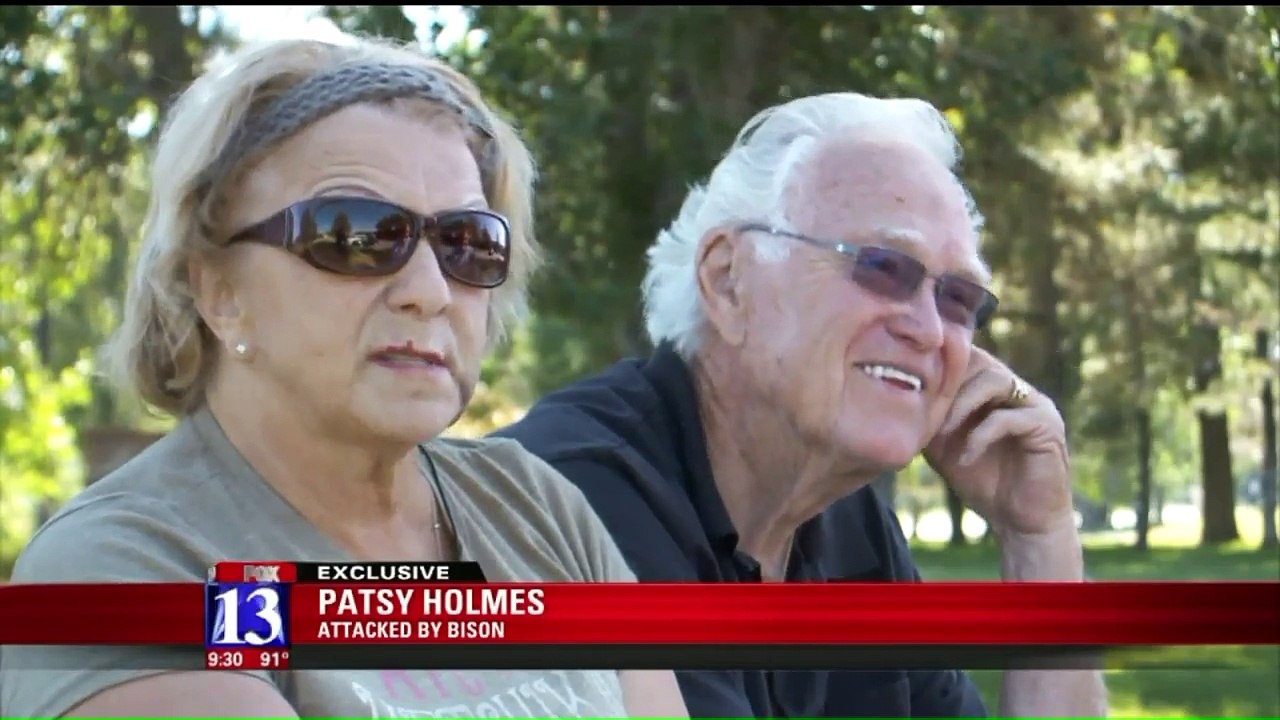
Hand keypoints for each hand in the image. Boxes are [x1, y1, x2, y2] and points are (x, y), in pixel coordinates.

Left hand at [923, 347, 1073, 537]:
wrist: (1019, 521)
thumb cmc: (981, 481)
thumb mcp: (943, 447)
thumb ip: (928, 420)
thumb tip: (894, 399)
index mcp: (993, 389)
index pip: (965, 356)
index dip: (936, 365)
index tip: (909, 384)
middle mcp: (1016, 389)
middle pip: (978, 360)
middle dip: (946, 382)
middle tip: (923, 407)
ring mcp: (1035, 404)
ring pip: (994, 380)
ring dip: (961, 405)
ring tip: (942, 432)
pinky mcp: (1047, 427)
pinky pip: (1008, 418)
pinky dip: (980, 436)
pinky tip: (965, 458)